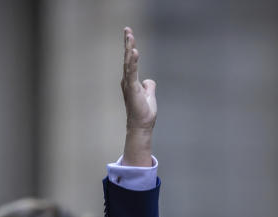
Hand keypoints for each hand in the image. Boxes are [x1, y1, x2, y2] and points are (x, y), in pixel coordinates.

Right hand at [120, 27, 155, 166]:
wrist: (141, 126)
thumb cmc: (144, 113)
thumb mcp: (150, 95)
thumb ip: (149, 86)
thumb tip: (149, 81)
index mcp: (131, 81)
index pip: (131, 61)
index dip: (130, 47)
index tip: (129, 34)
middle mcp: (127, 81)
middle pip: (128, 58)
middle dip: (127, 43)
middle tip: (127, 29)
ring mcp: (129, 84)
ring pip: (128, 63)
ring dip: (129, 48)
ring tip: (129, 36)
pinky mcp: (132, 89)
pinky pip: (132, 72)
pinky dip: (132, 61)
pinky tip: (133, 51)